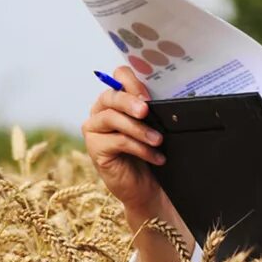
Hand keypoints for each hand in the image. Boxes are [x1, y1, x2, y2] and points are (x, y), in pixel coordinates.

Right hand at [81, 65, 165, 212]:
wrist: (147, 185)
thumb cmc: (151, 150)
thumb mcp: (155, 125)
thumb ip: (153, 108)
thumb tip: (167, 96)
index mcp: (117, 98)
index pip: (119, 76)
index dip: (132, 82)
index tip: (149, 94)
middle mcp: (101, 111)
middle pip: (111, 97)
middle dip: (130, 102)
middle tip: (146, 110)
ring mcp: (94, 130)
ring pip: (112, 119)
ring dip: (138, 129)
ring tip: (158, 139)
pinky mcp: (95, 149)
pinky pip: (117, 142)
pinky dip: (140, 148)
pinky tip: (156, 157)